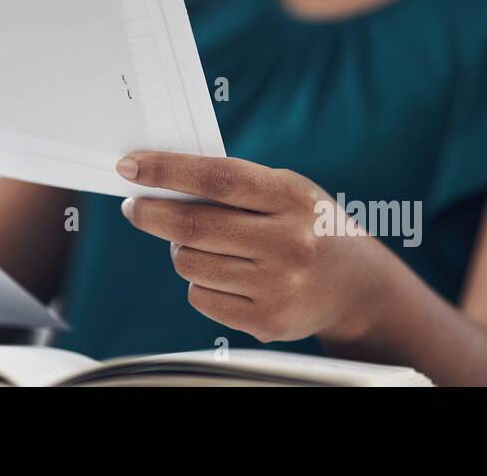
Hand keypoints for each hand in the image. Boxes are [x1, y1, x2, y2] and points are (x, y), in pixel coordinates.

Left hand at [115, 152, 389, 344]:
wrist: (356, 286)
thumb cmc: (305, 225)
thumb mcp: (286, 190)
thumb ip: (233, 186)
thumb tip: (159, 182)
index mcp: (292, 197)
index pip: (217, 179)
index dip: (167, 170)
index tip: (130, 165)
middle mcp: (289, 242)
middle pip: (192, 227)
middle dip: (150, 214)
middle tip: (135, 208)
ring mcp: (279, 285)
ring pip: (189, 264)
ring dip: (181, 251)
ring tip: (203, 245)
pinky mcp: (268, 321)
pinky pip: (200, 297)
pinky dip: (199, 283)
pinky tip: (224, 275)